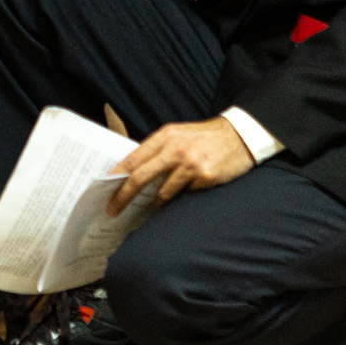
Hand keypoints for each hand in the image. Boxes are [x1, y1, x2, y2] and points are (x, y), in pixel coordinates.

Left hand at [107, 117, 253, 214]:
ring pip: (163, 192)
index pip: (133, 158)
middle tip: (113, 209)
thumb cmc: (205, 137)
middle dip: (123, 196)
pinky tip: (190, 188)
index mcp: (165, 136)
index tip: (105, 188)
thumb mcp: (178, 135)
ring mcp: (190, 164)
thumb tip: (134, 171)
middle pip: (141, 177)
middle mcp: (175, 149)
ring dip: (156, 202)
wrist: (241, 135)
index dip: (117, 175)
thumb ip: (158, 150)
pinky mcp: (204, 177)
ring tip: (153, 206)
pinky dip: (183, 195)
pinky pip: (186, 194)